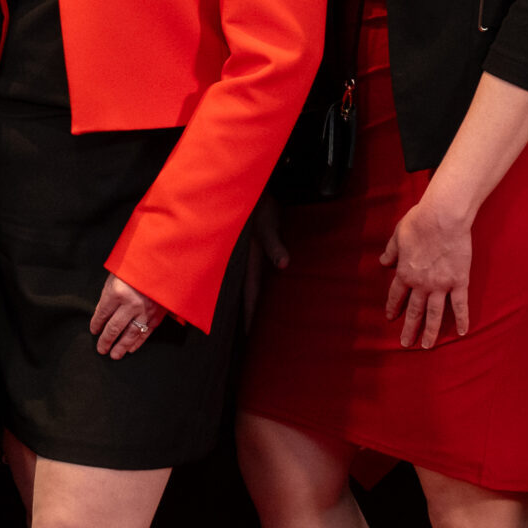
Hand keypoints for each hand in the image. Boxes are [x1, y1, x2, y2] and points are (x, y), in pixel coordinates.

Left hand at [90, 272, 163, 358]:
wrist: (163, 262)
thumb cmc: (135, 267)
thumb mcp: (116, 276)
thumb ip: (108, 295)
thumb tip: (101, 314)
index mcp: (117, 292)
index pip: (102, 314)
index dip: (96, 324)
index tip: (94, 331)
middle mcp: (131, 304)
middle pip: (114, 328)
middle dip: (106, 340)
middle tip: (101, 350)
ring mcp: (145, 310)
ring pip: (131, 334)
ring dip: (121, 346)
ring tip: (114, 355)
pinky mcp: (157, 314)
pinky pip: (146, 332)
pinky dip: (138, 342)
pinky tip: (131, 349)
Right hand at [241, 195, 289, 329]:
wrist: (250, 188)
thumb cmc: (261, 204)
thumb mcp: (268, 224)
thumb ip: (274, 245)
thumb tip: (283, 264)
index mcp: (248, 260)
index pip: (249, 294)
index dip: (250, 315)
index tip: (248, 337)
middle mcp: (245, 263)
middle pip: (247, 295)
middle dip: (248, 315)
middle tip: (250, 339)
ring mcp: (246, 258)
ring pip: (248, 286)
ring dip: (251, 302)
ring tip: (254, 323)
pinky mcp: (252, 252)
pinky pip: (252, 275)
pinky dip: (255, 287)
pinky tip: (263, 293)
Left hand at [380, 194, 471, 348]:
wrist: (442, 218)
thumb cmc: (419, 223)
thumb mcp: (397, 236)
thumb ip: (391, 252)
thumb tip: (383, 262)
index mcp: (404, 273)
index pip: (396, 296)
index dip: (393, 308)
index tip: (391, 318)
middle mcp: (421, 284)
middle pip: (414, 311)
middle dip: (409, 329)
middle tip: (405, 344)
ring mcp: (441, 285)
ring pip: (434, 314)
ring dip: (430, 331)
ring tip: (427, 346)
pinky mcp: (459, 281)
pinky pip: (460, 305)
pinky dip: (461, 320)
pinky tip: (461, 333)